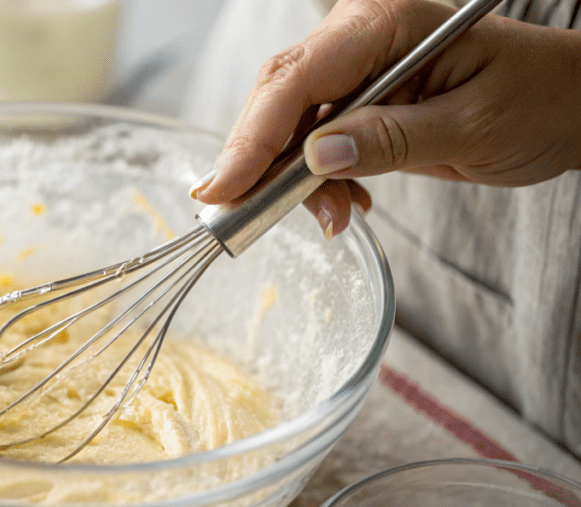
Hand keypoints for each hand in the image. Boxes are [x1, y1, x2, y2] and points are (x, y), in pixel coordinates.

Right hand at [190, 0, 580, 237]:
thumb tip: (317, 158)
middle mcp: (363, 39)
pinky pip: (314, 144)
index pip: (300, 76)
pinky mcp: (361, 106)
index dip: (254, 135)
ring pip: (289, 126)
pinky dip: (317, 182)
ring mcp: (359, 73)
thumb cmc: (540, 99)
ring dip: (293, 182)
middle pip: (279, 98)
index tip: (226, 188)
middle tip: (240, 214)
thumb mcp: (472, 124)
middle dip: (259, 161)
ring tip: (333, 218)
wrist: (568, 107)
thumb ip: (391, 138)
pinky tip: (345, 204)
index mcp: (389, 22)